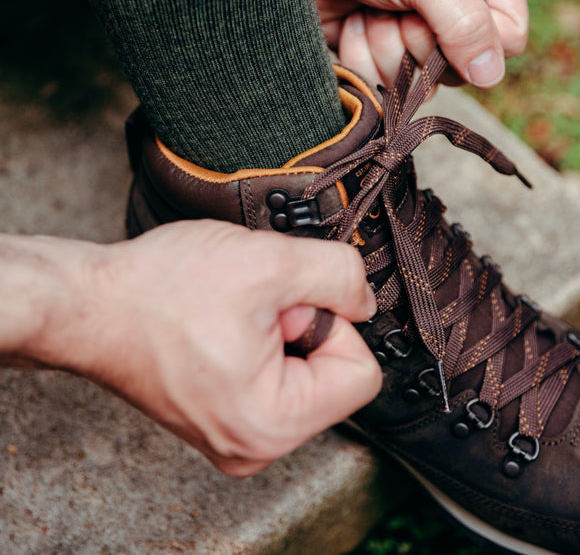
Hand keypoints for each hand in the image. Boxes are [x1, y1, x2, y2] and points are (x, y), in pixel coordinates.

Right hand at [0, 222, 379, 476]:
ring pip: (299, 368)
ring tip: (229, 310)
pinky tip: (217, 321)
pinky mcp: (216, 415)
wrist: (87, 303)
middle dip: (300, 324)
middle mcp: (254, 445)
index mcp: (273, 425)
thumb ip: (339, 275)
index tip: (284, 304)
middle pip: (330, 373)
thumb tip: (365, 299)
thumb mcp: (269, 261)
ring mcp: (233, 434)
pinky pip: (268, 373)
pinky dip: (255, 336)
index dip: (332, 322)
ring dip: (276, 326)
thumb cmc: (159, 290)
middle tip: (249, 305)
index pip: (363, 373)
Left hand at [280, 0, 527, 88]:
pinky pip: (379, 83)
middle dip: (416, 43)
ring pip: (417, 81)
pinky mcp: (373, 47)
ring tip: (365, 7)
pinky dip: (358, 56)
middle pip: (459, 68)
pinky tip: (348, 21)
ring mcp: (412, 28)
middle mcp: (454, 3)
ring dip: (383, 48)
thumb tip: (491, 76)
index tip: (434, 18)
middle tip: (390, 5)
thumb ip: (462, 21)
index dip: (473, 42)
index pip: (506, 38)